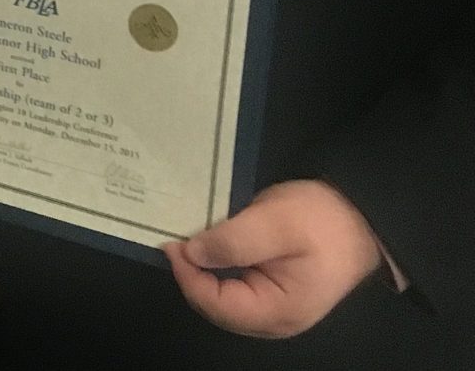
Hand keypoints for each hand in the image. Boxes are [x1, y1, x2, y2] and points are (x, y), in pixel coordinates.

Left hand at [164, 180, 383, 338]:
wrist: (362, 215)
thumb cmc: (322, 220)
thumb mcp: (275, 223)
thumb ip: (232, 242)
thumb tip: (191, 253)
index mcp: (278, 312)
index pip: (215, 305)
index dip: (188, 276)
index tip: (172, 243)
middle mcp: (275, 320)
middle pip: (216, 306)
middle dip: (192, 275)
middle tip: (175, 239)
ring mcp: (276, 308)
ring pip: (222, 298)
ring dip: (202, 272)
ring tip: (184, 241)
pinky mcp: (275, 292)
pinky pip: (235, 287)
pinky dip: (216, 269)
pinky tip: (207, 246)